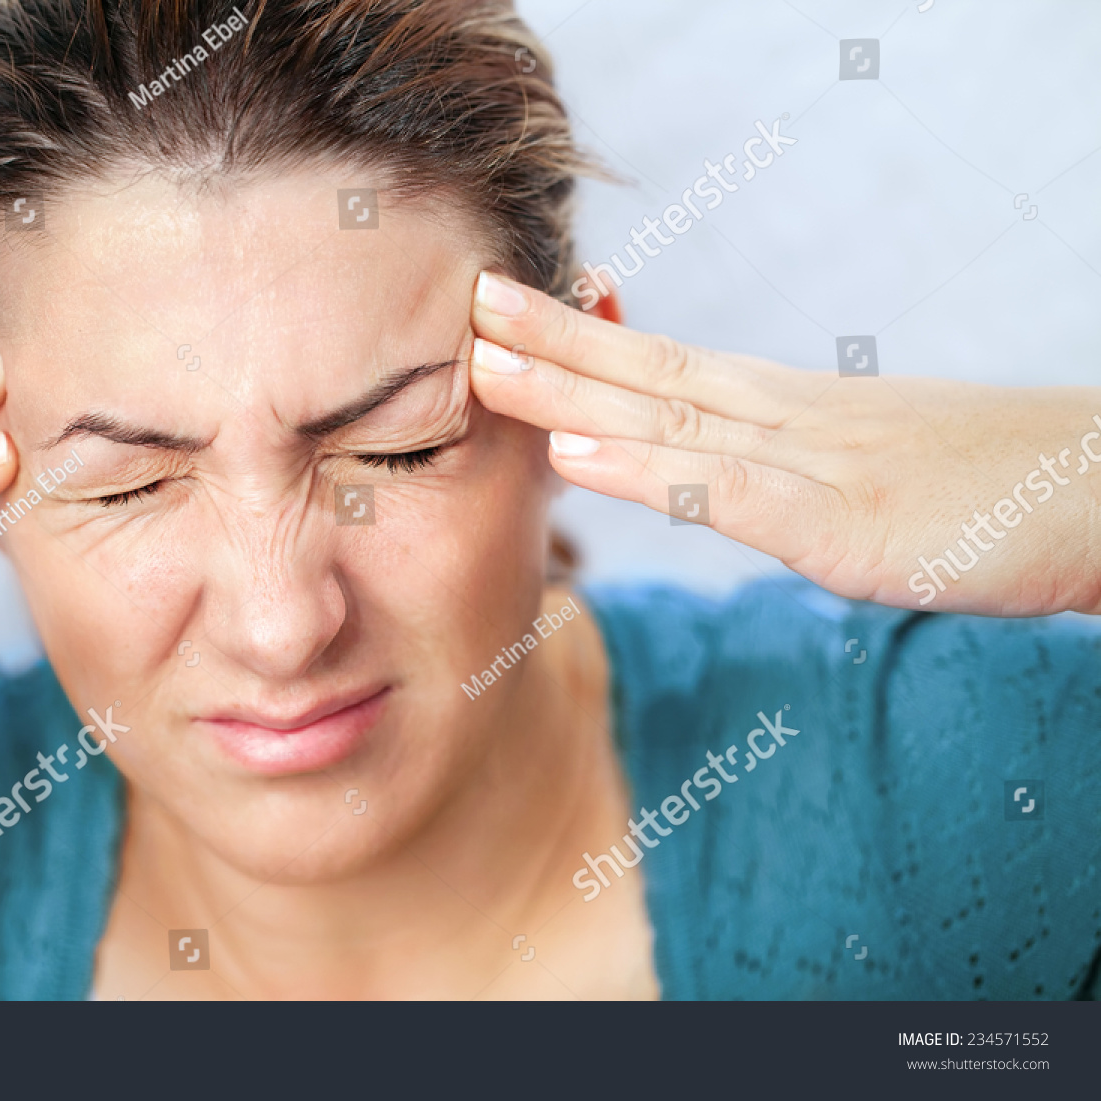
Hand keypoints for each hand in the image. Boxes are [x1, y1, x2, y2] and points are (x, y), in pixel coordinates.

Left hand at [470, 271, 1100, 617]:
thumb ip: (779, 473)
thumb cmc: (985, 487)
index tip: (502, 316)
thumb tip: (713, 477)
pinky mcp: (841, 522)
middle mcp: (785, 421)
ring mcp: (811, 464)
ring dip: (569, 390)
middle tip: (460, 306)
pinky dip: (648, 467)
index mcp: (786, 413)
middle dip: (547, 344)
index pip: (664, 367)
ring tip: (482, 364)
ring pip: (669, 417)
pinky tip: (579, 449)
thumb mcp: (863, 471)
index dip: (578, 341)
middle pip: (648, 374)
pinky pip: (728, 488)